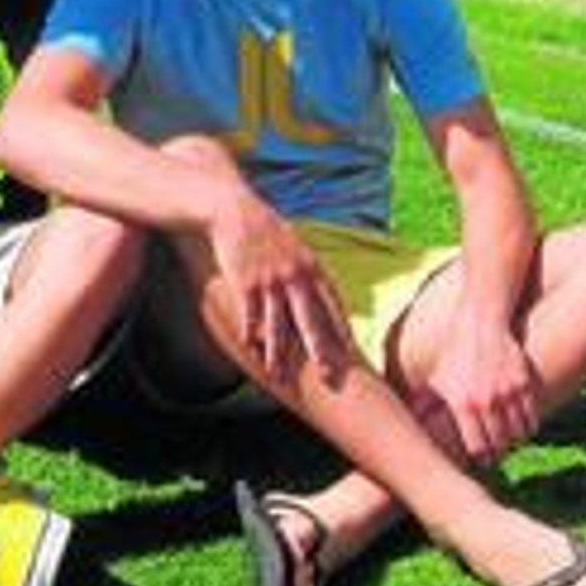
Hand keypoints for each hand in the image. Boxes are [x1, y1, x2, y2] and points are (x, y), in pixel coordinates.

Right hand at [206, 189, 354, 385]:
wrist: (234, 210)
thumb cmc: (265, 228)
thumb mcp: (295, 244)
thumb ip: (308, 268)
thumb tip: (322, 288)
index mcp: (310, 265)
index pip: (331, 303)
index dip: (341, 328)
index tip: (351, 351)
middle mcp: (293, 275)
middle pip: (309, 320)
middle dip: (319, 349)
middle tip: (329, 374)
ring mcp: (269, 280)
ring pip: (275, 325)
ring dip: (277, 353)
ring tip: (277, 375)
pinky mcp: (245, 282)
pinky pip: (249, 314)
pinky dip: (249, 332)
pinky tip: (249, 348)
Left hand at [425, 321, 539, 467]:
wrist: (480, 325)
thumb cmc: (453, 355)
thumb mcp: (434, 380)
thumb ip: (423, 406)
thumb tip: (407, 425)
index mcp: (462, 404)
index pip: (477, 448)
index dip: (480, 458)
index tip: (481, 459)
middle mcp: (485, 401)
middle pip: (499, 445)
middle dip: (498, 453)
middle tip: (496, 454)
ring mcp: (507, 394)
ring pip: (518, 435)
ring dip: (514, 442)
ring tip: (508, 442)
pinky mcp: (523, 385)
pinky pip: (531, 419)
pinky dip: (527, 428)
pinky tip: (521, 428)